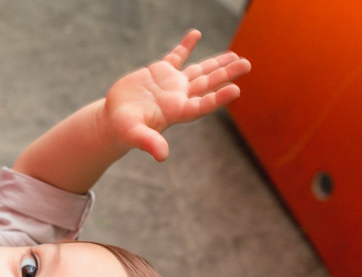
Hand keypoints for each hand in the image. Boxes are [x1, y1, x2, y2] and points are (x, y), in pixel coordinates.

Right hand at [103, 30, 250, 160]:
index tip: (236, 89)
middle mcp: (178, 97)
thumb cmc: (124, 130)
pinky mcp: (159, 73)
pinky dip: (186, 45)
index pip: (202, 104)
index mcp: (176, 111)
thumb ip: (149, 142)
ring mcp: (171, 84)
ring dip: (217, 63)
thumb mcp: (135, 135)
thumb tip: (162, 156)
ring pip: (199, 71)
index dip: (219, 97)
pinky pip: (177, 56)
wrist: (114, 120)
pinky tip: (196, 34)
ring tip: (235, 55)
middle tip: (246, 64)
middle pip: (208, 84)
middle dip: (227, 74)